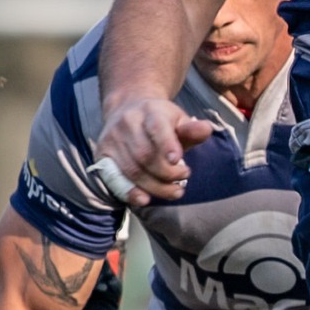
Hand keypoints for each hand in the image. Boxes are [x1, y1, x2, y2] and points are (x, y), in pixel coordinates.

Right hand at [93, 98, 213, 207]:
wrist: (127, 109)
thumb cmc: (160, 120)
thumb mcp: (178, 119)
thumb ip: (192, 129)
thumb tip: (206, 130)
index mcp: (150, 111)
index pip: (157, 127)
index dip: (166, 144)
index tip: (177, 160)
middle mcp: (127, 123)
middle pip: (145, 155)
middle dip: (167, 173)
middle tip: (184, 178)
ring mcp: (112, 139)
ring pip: (132, 170)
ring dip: (155, 187)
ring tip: (175, 190)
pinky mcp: (102, 154)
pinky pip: (113, 178)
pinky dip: (129, 191)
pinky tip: (144, 199)